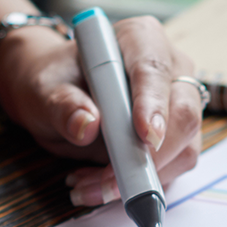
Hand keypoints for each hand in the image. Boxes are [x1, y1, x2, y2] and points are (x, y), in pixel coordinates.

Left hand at [0, 15, 202, 206]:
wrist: (56, 95)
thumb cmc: (54, 83)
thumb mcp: (44, 90)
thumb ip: (62, 105)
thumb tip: (87, 126)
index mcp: (140, 39)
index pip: (155, 70)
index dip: (153, 105)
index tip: (145, 138)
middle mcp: (171, 69)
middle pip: (183, 115)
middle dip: (149, 158)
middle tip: (108, 184)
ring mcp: (179, 104)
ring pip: (182, 149)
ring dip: (140, 179)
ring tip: (88, 187)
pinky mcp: (177, 138)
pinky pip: (171, 168)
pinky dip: (138, 185)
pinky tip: (99, 186)